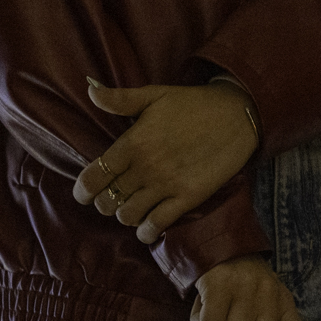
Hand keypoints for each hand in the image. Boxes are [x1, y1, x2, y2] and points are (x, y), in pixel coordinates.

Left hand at [73, 81, 258, 243]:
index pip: (95, 176)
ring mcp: (167, 184)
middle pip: (108, 202)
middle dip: (104, 204)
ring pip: (129, 216)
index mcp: (133, 142)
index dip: (83, 190)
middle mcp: (146, 167)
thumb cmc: (193, 104)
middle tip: (111, 198)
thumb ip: (120, 98)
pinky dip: (147, 230)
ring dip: (125, 216)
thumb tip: (90, 90)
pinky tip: (148, 224)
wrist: (237, 115)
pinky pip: (158, 224)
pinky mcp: (188, 197)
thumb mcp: (155, 94)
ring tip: (131, 208)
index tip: (84, 193)